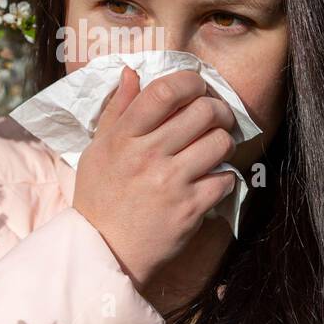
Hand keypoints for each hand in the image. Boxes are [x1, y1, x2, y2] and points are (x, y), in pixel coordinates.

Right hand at [72, 65, 237, 314]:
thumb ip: (117, 110)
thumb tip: (131, 72)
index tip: (196, 87)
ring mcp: (171, 182)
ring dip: (222, 142)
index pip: (164, 91)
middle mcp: (148, 155)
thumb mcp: (97, 149)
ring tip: (212, 148)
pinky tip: (209, 180)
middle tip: (214, 118)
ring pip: (220, 142)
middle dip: (216, 110)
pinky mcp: (191, 208)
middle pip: (202, 112)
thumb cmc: (100, 197)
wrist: (104, 251)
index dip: (189, 81)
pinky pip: (225, 178)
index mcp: (123, 137)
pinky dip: (223, 176)